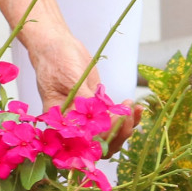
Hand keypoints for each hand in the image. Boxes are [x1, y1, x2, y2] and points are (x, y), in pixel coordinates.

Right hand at [24, 27, 139, 149]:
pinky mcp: (97, 109)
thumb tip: (101, 118)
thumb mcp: (70, 79)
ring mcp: (86, 118)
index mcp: (60, 121)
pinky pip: (113, 121)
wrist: (57, 46)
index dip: (101, 138)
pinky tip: (135, 108)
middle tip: (128, 117)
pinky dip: (126, 117)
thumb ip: (84, 100)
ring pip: (109, 135)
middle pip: (98, 144)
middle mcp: (73, 124)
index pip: (82, 141)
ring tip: (134, 110)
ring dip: (125, 127)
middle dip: (117, 134)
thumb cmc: (56, 60)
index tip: (114, 121)